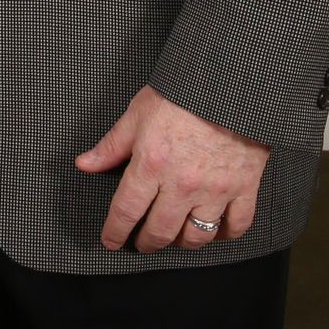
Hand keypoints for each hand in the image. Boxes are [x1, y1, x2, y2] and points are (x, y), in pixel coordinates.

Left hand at [76, 85, 270, 252]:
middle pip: (160, 231)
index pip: (126, 211)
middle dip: (146, 243)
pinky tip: (213, 232)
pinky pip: (236, 227)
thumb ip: (111, 146)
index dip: (114, 232)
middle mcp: (182, 184)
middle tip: (141, 243)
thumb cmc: (180, 96)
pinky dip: (224, 236)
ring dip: (182, 243)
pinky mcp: (244, 188)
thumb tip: (84, 164)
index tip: (110, 241)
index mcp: (151, 165)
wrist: (229, 86)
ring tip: (174, 237)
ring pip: (197, 237)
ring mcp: (216, 190)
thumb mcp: (136, 115)